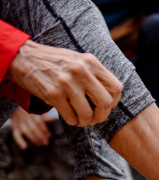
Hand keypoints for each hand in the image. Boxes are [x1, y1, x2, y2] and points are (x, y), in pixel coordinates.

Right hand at [5, 40, 122, 126]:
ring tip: (81, 120)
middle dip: (102, 115)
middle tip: (95, 118)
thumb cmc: (55, 62)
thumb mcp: (78, 60)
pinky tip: (70, 117)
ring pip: (88, 113)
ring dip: (86, 122)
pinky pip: (71, 116)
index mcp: (90, 62)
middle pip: (106, 102)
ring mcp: (67, 82)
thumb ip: (94, 74)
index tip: (106, 106)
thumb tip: (112, 96)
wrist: (22, 57)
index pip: (116, 88)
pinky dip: (73, 121)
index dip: (114, 102)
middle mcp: (81, 71)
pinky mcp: (53, 93)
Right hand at [10, 107, 50, 149]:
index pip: (39, 122)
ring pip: (27, 132)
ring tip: (39, 144)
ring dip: (33, 139)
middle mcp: (26, 118)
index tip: (49, 135)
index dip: (44, 129)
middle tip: (45, 143)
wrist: (15, 109)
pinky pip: (16, 135)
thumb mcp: (38, 111)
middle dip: (40, 136)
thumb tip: (52, 120)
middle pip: (34, 128)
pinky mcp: (15, 128)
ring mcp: (20, 123)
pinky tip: (24, 147)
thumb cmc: (30, 112)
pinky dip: (19, 141)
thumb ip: (45, 117)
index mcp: (33, 114)